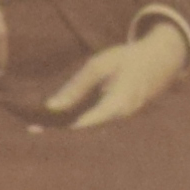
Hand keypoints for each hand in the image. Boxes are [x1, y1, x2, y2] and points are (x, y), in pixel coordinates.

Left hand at [45, 19, 189, 129]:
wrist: (157, 61)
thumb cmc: (126, 59)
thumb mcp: (99, 66)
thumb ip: (76, 87)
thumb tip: (51, 107)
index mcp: (119, 103)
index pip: (89, 121)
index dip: (67, 127)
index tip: (44, 129)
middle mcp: (119, 118)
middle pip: (85, 130)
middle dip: (59, 130)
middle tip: (32, 129)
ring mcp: (119, 120)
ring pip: (87, 128)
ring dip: (64, 127)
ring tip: (35, 126)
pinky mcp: (115, 117)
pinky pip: (92, 122)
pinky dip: (73, 120)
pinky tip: (53, 119)